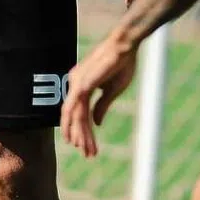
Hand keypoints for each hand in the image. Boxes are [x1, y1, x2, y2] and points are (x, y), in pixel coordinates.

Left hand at [61, 37, 137, 157]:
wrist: (126, 45)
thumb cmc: (122, 63)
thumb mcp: (112, 90)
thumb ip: (102, 106)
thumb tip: (97, 123)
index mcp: (80, 83)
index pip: (77, 111)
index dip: (82, 129)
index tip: (87, 145)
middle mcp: (74, 83)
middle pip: (74, 116)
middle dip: (80, 137)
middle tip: (87, 154)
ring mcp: (76, 83)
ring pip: (75, 117)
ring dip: (81, 136)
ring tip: (87, 151)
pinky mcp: (82, 85)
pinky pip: (78, 111)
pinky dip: (80, 127)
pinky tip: (82, 140)